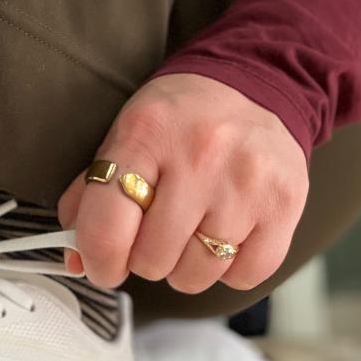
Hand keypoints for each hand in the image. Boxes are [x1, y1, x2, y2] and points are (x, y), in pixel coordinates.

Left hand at [58, 73, 307, 292]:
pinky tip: (225, 237)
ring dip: (185, 268)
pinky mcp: (284, 205)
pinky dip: (228, 270)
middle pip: (151, 259)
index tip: (102, 265)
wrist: (255, 84)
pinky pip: (243, 276)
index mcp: (146, 136)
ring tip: (190, 234)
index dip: (98, 261)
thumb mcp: (122, 140)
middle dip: (144, 258)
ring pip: (195, 275)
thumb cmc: (179, 122)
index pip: (105, 228)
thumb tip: (76, 260)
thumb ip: (88, 200)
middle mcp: (199, 157)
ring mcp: (246, 183)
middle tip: (154, 234)